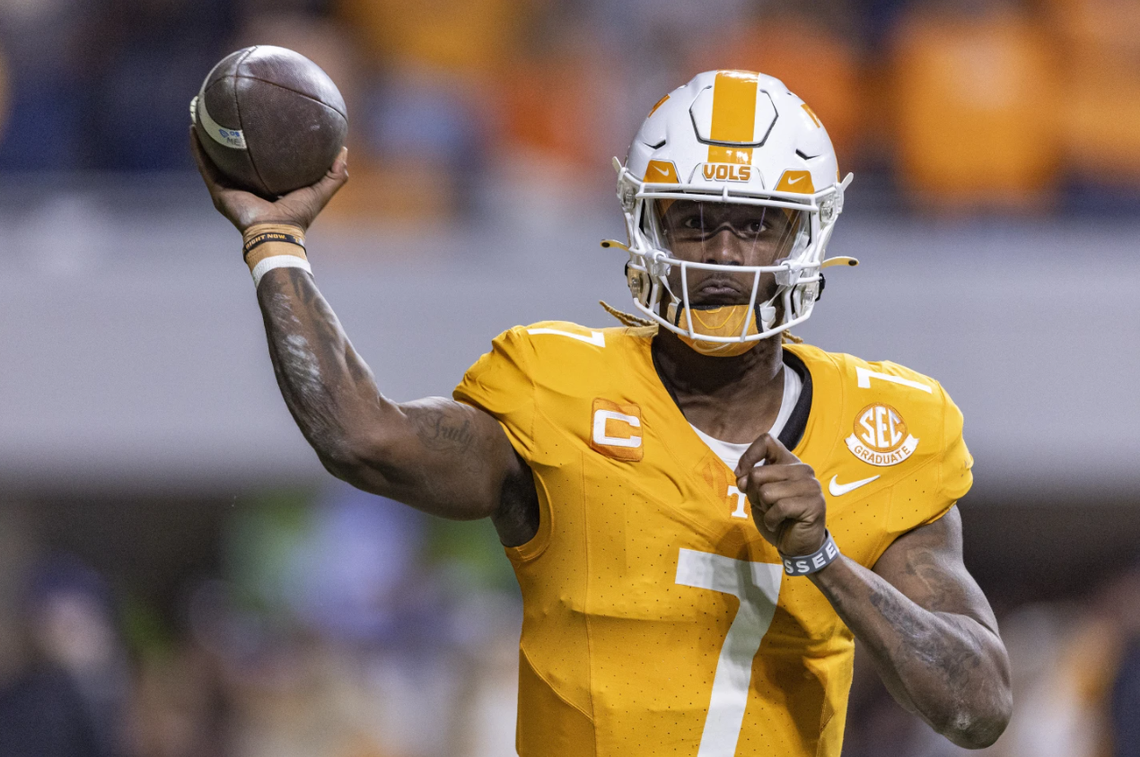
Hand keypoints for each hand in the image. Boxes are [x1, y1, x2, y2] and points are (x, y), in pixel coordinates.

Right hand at [190, 127, 348, 233]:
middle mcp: (245, 186)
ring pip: (214, 158)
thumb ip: (335, 173)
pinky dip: (198, 149)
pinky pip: (205, 166)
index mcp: (266, 186)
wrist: (275, 234)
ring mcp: (229, 189)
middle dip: (229, 135)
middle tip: (228, 110)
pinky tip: (194, 128)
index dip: (260, 141)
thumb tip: (343, 148)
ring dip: (207, 137)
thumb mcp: (320, 190)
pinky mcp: (218, 192)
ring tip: (201, 113)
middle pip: (234, 156)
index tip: (259, 118)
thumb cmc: (298, 216)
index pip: (261, 160)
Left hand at [735, 434, 825, 555]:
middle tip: (766, 506)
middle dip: (753, 495)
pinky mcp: (814, 503)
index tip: (742, 474)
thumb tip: (742, 476)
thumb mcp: (757, 496)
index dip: (748, 457)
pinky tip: (778, 523)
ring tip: (774, 515)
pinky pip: (779, 507)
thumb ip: (749, 481)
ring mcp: (810, 485)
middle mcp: (802, 469)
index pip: (767, 441)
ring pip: (766, 492)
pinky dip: (771, 520)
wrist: (797, 545)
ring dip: (763, 508)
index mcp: (789, 462)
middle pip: (758, 473)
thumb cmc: (777, 517)